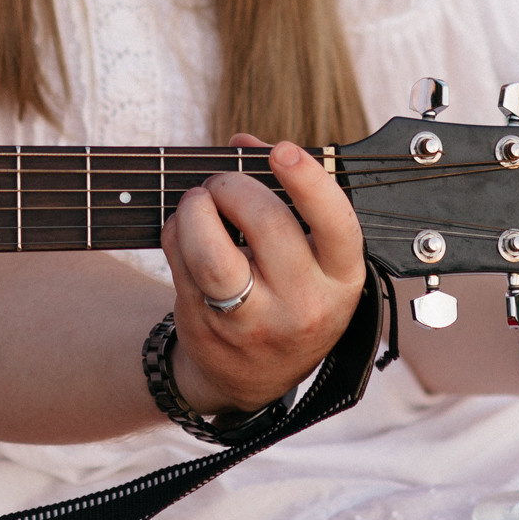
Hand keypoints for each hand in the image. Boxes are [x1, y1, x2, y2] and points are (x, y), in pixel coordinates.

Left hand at [163, 140, 366, 415]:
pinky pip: (181, 262)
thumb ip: (287, 193)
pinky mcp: (207, 326)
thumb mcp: (313, 257)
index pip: (336, 225)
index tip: (283, 151)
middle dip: (234, 185)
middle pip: (266, 224)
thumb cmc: (289, 295)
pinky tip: (185, 229)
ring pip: (212, 252)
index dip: (309, 182)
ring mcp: (254, 321)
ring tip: (198, 200)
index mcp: (341, 277)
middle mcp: (304, 303)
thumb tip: (243, 142)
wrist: (253, 377)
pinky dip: (176, 231)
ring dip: (196, 209)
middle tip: (223, 182)